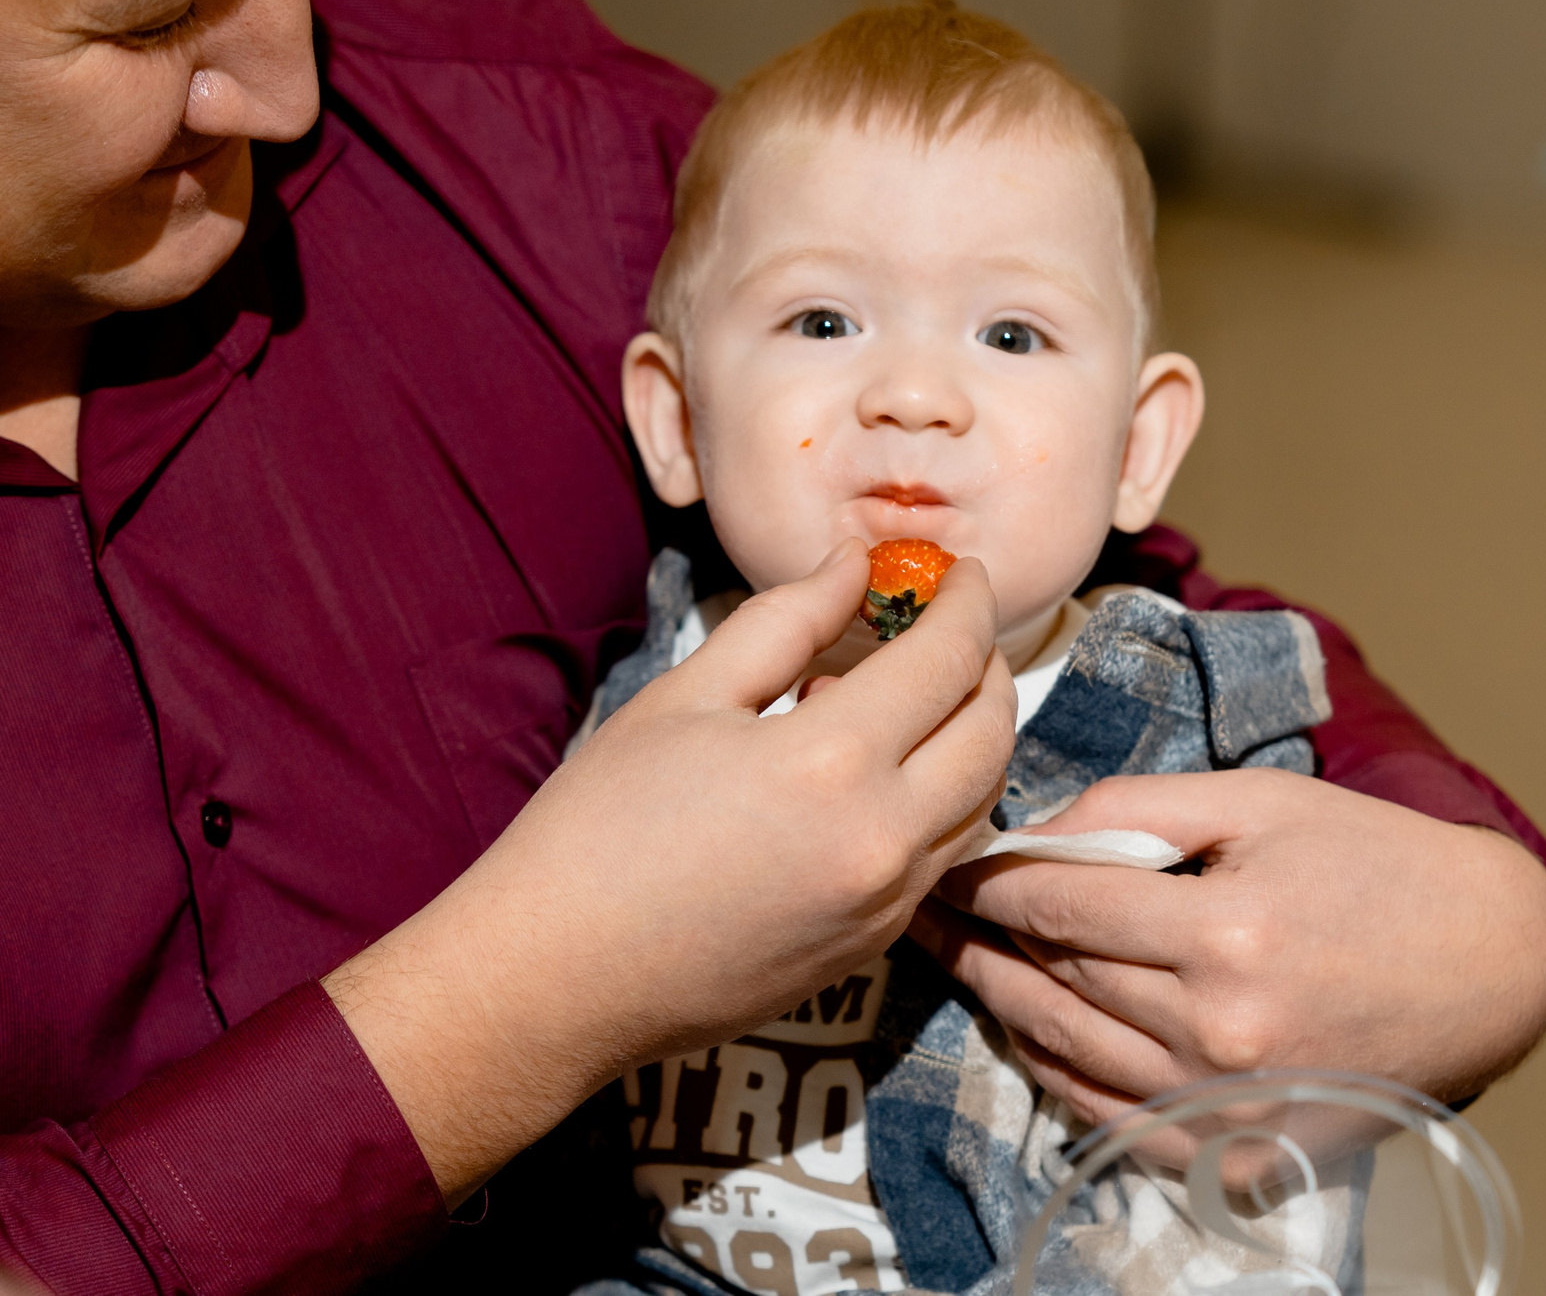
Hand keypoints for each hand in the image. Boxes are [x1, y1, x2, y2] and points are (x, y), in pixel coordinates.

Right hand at [326, 540, 1014, 1202]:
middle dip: (987, 664)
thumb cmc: (599, 826)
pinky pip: (939, 855)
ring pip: (980, 799)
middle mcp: (882, 840)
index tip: (961, 570)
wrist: (554, 981)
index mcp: (833, 763)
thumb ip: (787, 620)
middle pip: (991, 732)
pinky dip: (939, 797)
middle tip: (954, 625)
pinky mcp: (870, 948)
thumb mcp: (686, 696)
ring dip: (971, 733)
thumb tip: (853, 563)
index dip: (967, 602)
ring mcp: (885, 905)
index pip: (949, 660)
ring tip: (913, 693)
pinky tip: (875, 771)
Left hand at [911, 768, 1545, 1150]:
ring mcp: (1226, 1109)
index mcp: (1225, 933)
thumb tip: (1039, 830)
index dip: (988, 878)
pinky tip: (1027, 1031)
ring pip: (1069, 1047)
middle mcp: (1218, 1032)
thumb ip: (1142, 808)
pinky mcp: (1238, 1156)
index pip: (1060, 902)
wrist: (1487, 962)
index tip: (945, 859)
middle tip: (923, 903)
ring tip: (952, 958)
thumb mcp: (1262, 801)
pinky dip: (1058, 1072)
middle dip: (978, 934)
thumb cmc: (1376, 863)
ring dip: (999, 999)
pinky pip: (1112, 1116)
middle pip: (1055, 974)